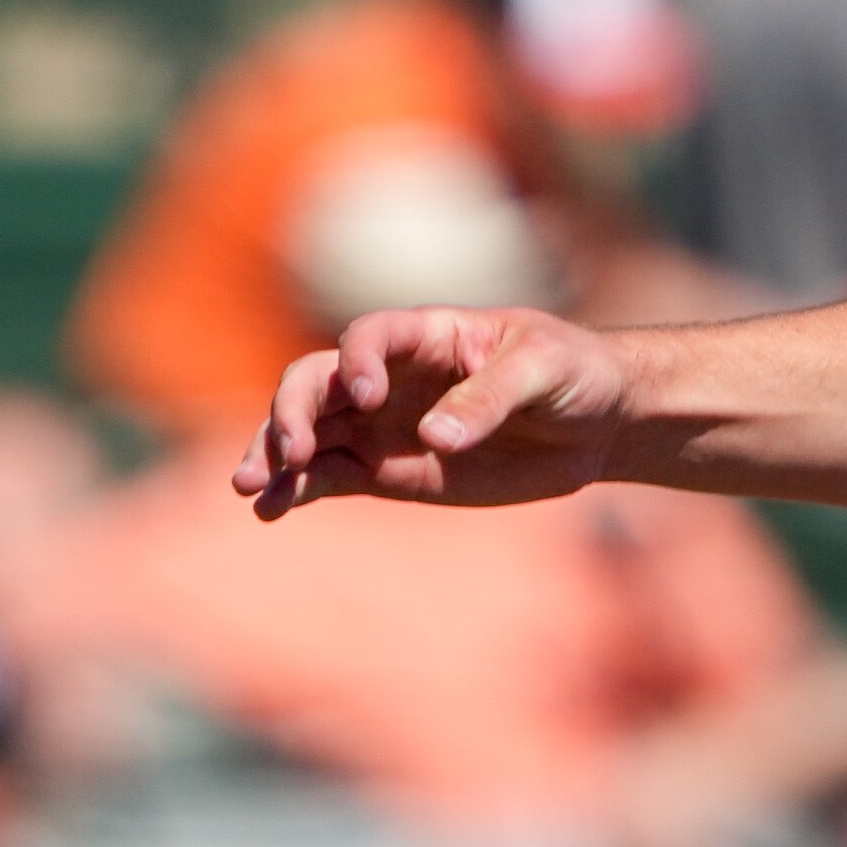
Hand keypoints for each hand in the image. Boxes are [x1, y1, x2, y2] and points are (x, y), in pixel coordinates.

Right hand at [234, 305, 634, 520]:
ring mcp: (380, 424)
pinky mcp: (386, 471)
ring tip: (251, 489)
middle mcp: (389, 377)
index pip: (368, 336)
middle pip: (315, 382)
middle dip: (291, 411)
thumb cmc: (574, 373)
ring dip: (274, 454)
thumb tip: (434, 436)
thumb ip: (490, 397)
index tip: (369, 394)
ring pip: (308, 432)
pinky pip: (327, 478)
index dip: (358, 360)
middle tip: (293, 449)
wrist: (596, 422)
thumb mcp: (544, 370)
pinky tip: (269, 511)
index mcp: (426, 335)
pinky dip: (295, 491)